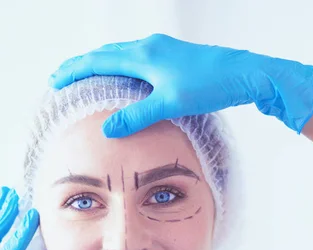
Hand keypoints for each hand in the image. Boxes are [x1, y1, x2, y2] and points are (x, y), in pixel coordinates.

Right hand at [49, 33, 312, 136]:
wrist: (245, 74)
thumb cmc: (210, 86)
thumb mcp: (171, 104)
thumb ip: (138, 115)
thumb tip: (108, 128)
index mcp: (144, 55)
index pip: (98, 60)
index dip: (74, 70)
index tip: (55, 80)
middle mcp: (150, 47)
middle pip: (106, 53)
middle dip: (82, 66)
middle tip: (63, 78)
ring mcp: (163, 50)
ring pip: (122, 55)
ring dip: (102, 65)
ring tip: (88, 79)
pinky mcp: (174, 58)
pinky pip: (138, 60)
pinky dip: (122, 69)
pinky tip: (127, 83)